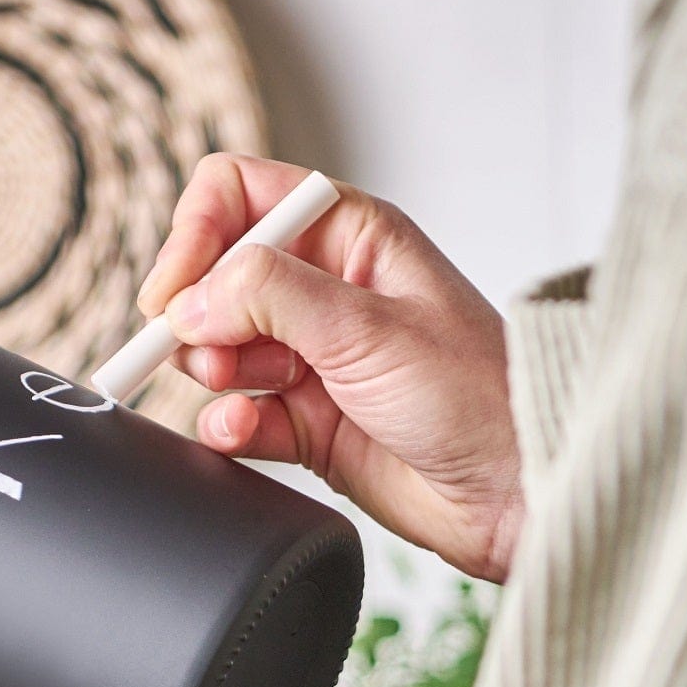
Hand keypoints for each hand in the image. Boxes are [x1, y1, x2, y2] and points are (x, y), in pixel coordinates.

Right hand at [141, 153, 522, 581]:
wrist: (513, 489)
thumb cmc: (478, 395)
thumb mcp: (368, 327)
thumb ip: (270, 297)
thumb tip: (191, 298)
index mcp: (349, 236)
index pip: (239, 197)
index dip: (195, 236)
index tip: (173, 292)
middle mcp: (324, 289)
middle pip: (214, 277)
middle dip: (197, 316)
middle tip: (206, 351)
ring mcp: (312, 356)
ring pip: (217, 348)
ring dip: (212, 373)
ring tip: (244, 392)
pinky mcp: (305, 422)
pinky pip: (236, 413)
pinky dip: (230, 425)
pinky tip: (246, 432)